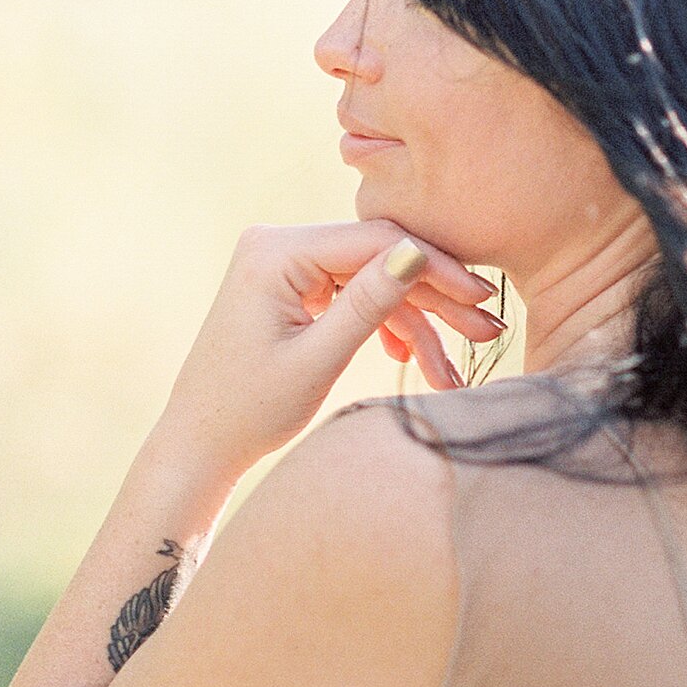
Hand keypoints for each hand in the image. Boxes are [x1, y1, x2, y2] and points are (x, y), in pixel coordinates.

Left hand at [155, 220, 502, 491]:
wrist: (199, 445)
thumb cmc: (247, 410)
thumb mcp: (317, 361)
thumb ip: (367, 304)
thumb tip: (418, 252)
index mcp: (275, 252)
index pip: (376, 241)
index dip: (436, 268)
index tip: (482, 300)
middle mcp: (277, 245)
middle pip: (379, 258)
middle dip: (435, 299)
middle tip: (487, 331)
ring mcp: (284, 266)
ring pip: (372, 282)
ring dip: (416, 324)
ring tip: (454, 370)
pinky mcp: (292, 289)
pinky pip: (352, 297)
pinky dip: (385, 329)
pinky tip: (414, 361)